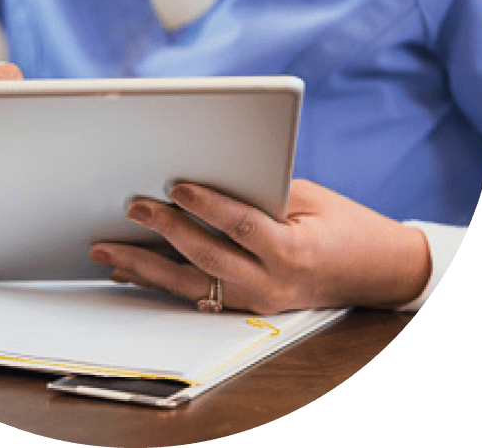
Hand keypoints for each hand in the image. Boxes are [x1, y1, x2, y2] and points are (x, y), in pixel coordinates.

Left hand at [90, 179, 431, 312]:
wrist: (375, 271)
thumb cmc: (343, 225)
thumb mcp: (309, 198)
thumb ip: (258, 193)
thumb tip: (203, 177)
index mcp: (293, 252)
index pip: (241, 227)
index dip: (206, 206)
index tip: (174, 186)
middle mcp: (271, 284)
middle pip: (206, 259)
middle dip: (163, 233)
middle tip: (130, 208)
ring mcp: (256, 301)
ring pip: (190, 285)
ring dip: (144, 267)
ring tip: (107, 250)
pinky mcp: (245, 306)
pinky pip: (195, 294)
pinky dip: (160, 281)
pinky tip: (129, 270)